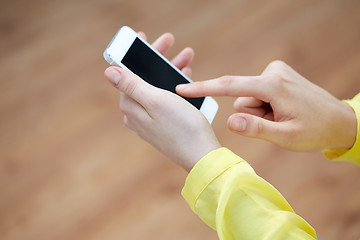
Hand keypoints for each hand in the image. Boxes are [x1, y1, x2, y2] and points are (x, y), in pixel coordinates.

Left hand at [104, 33, 220, 170]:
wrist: (202, 155)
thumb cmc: (182, 127)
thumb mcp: (156, 100)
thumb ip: (132, 85)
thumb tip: (109, 71)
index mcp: (131, 106)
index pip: (128, 73)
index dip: (136, 54)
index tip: (143, 37)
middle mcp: (136, 114)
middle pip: (143, 79)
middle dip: (157, 59)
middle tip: (170, 40)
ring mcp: (149, 121)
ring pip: (156, 88)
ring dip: (169, 71)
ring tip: (186, 58)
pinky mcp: (162, 125)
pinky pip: (165, 100)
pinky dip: (174, 86)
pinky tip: (185, 78)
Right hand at [176, 60, 356, 150]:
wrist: (339, 121)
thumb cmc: (315, 131)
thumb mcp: (285, 136)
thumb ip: (255, 128)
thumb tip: (229, 121)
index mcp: (273, 86)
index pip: (230, 86)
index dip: (203, 88)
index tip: (182, 89)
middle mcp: (272, 72)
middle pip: (241, 99)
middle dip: (253, 115)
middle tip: (277, 123)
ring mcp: (275, 71)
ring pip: (249, 98)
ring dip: (260, 112)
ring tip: (283, 117)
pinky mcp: (277, 74)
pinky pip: (257, 92)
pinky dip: (265, 105)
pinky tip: (284, 110)